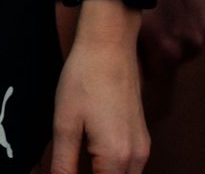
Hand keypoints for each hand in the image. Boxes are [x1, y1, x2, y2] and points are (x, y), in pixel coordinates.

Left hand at [52, 3, 148, 173]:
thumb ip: (62, 165)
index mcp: (116, 158)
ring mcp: (142, 148)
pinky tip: (91, 155)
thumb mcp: (64, 124)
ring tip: (77, 163)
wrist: (109, 43)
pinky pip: (129, 168)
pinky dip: (111, 170)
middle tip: (67, 166)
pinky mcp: (142, 138)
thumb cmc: (85, 78)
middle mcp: (136, 159)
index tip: (61, 171)